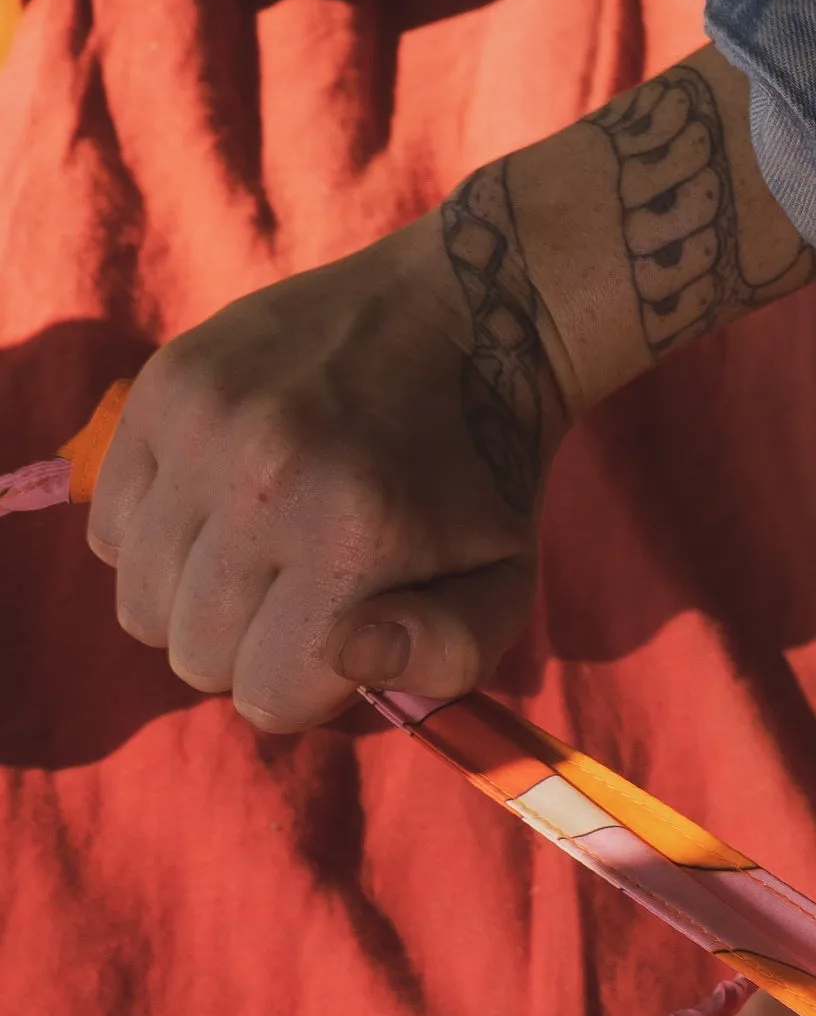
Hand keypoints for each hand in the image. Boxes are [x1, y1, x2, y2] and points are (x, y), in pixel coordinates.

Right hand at [88, 211, 555, 730]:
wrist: (462, 320)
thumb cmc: (484, 481)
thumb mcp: (506, 587)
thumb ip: (446, 656)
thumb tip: (352, 666)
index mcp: (356, 541)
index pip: (265, 695)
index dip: (303, 690)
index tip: (338, 645)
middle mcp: (267, 480)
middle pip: (193, 654)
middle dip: (247, 653)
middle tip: (300, 604)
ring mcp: (203, 427)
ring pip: (139, 601)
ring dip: (194, 605)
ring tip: (259, 563)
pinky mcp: (162, 387)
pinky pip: (108, 530)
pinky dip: (156, 545)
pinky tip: (219, 515)